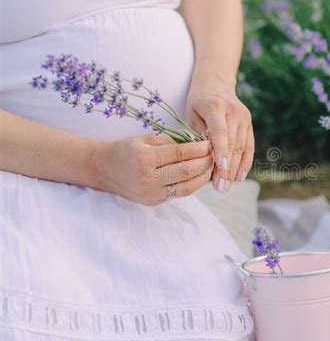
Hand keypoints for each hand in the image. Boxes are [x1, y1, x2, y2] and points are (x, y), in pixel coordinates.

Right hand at [91, 133, 212, 205]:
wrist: (103, 169)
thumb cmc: (125, 150)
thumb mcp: (144, 139)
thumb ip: (169, 142)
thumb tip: (196, 146)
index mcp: (145, 158)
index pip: (180, 154)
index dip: (198, 149)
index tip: (210, 143)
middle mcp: (148, 178)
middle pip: (186, 172)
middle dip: (205, 163)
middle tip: (215, 155)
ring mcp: (151, 193)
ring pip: (186, 188)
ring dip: (202, 177)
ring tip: (210, 167)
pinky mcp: (153, 202)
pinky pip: (178, 194)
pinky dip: (191, 185)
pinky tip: (198, 176)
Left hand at [185, 82, 254, 191]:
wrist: (215, 84)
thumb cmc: (198, 102)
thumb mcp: (191, 113)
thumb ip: (198, 133)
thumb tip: (206, 158)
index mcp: (215, 106)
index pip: (220, 131)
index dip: (221, 150)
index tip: (221, 168)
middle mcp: (234, 111)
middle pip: (232, 143)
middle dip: (226, 168)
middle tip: (220, 187)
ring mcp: (244, 118)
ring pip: (242, 147)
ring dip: (234, 169)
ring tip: (226, 186)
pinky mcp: (249, 124)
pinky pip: (249, 146)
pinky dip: (245, 163)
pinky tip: (239, 177)